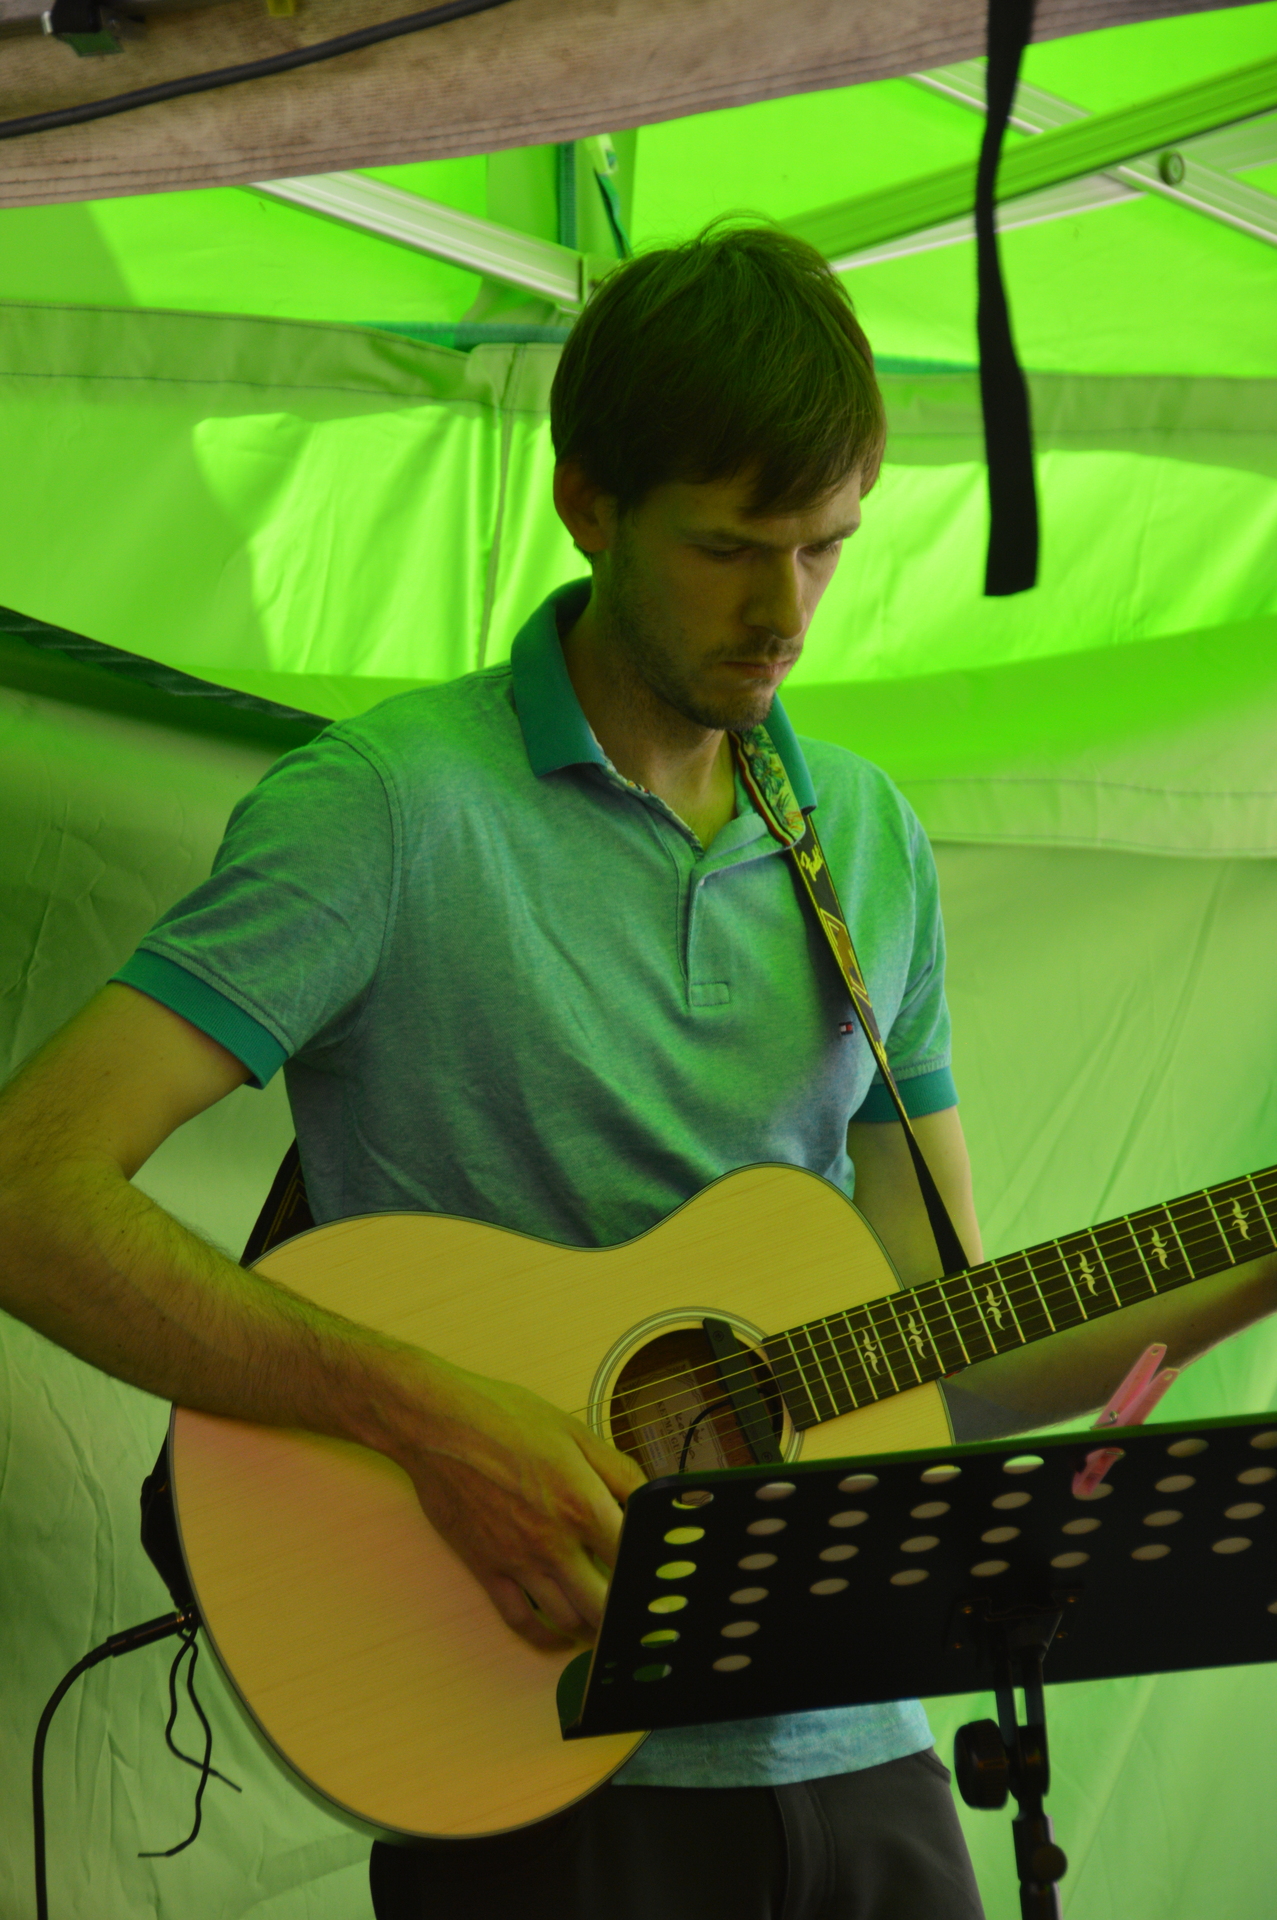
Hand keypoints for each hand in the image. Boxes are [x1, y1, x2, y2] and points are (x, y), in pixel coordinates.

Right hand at [400, 1358, 647, 1651]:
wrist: (439, 1425)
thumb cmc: (505, 1418)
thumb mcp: (574, 1432)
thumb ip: (618, 1470)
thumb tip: (652, 1498)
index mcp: (583, 1503)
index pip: (631, 1558)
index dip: (650, 1572)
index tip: (658, 1577)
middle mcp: (555, 1541)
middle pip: (604, 1604)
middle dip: (625, 1610)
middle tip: (635, 1606)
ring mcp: (519, 1561)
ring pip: (568, 1618)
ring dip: (591, 1624)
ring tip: (604, 1617)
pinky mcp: (487, 1569)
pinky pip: (521, 1620)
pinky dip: (544, 1635)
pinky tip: (558, 1631)